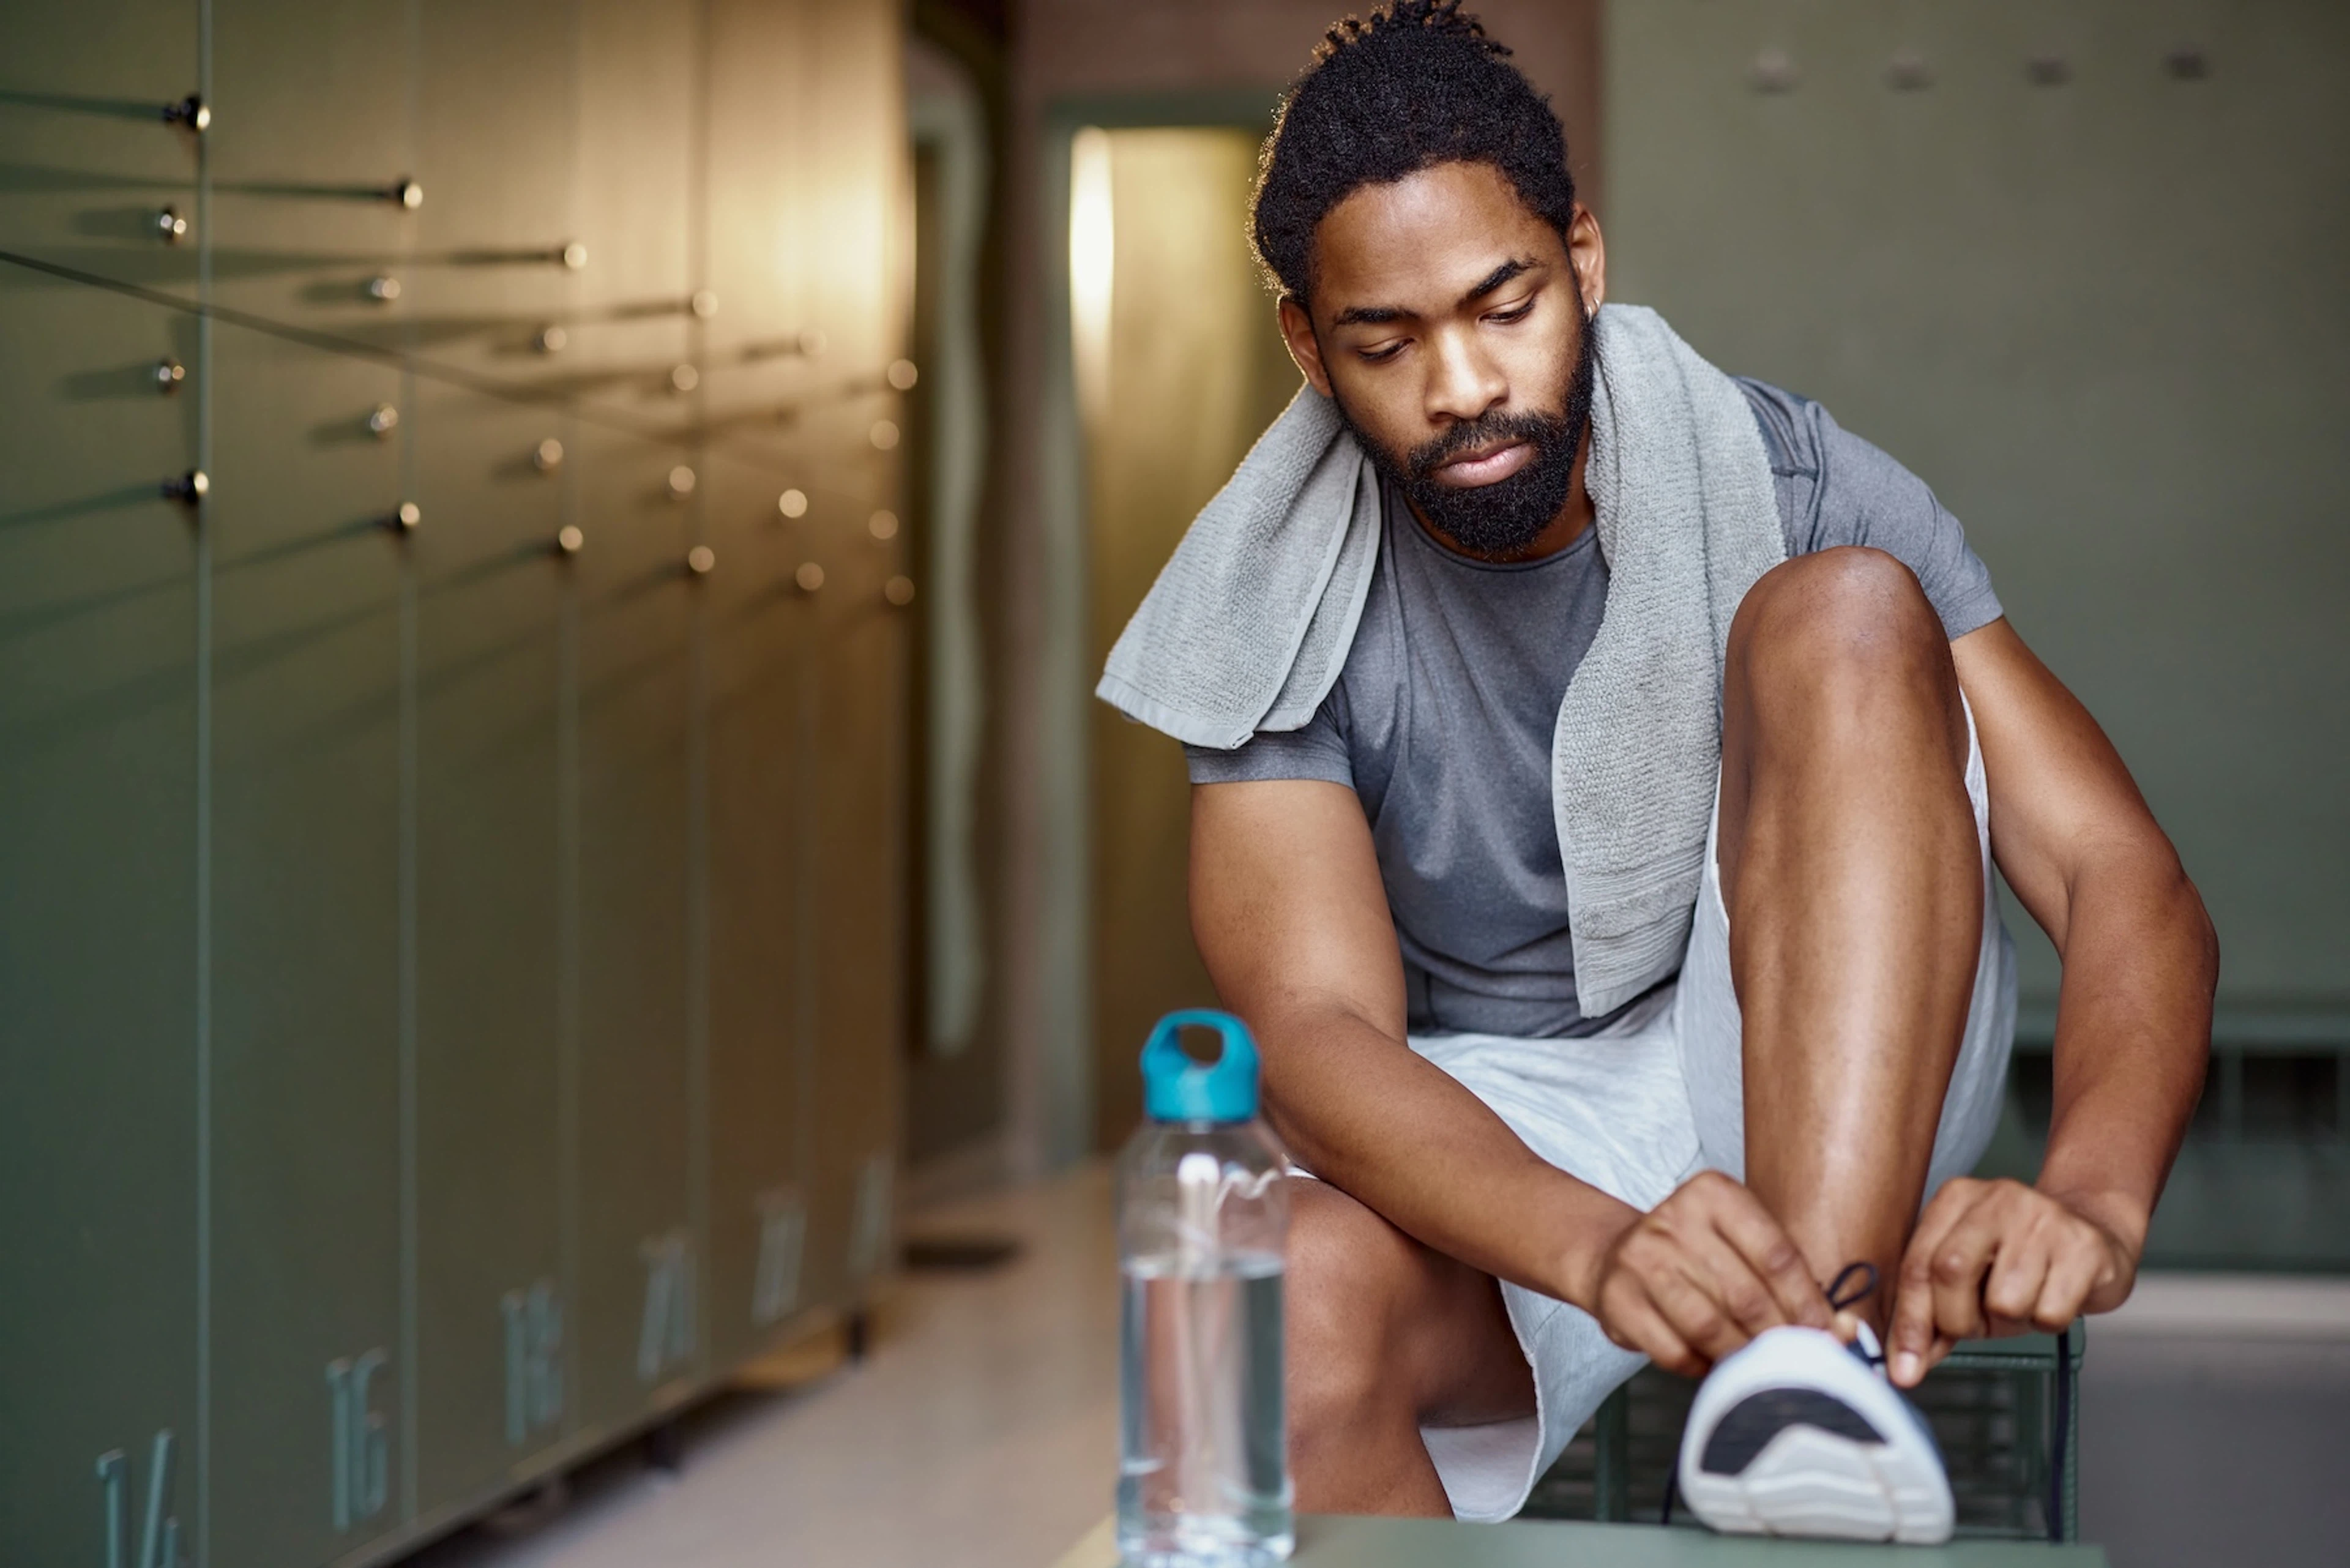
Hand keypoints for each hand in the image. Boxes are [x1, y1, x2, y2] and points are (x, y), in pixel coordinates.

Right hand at [1587, 1170, 1835, 1376]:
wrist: (1616, 1257)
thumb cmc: (1697, 1256)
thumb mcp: (1741, 1244)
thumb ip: (1789, 1280)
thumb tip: (1845, 1329)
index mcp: (1714, 1193)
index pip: (1776, 1254)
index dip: (1809, 1303)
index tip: (1830, 1336)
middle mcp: (1673, 1218)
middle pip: (1745, 1294)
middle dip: (1780, 1338)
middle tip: (1801, 1365)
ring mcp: (1639, 1257)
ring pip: (1708, 1325)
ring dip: (1741, 1357)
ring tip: (1759, 1370)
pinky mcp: (1616, 1298)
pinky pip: (1672, 1349)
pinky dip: (1700, 1367)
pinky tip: (1711, 1364)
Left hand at [1888, 1177, 2139, 1387]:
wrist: (2096, 1235)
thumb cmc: (2024, 1262)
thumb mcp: (1970, 1282)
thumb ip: (1933, 1316)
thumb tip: (1906, 1365)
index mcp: (1955, 1200)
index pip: (1917, 1264)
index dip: (1909, 1321)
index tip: (1904, 1370)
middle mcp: (1996, 1199)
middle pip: (1950, 1271)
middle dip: (1958, 1319)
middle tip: (1981, 1326)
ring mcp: (2043, 1217)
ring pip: (2004, 1300)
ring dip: (2011, 1320)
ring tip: (2027, 1299)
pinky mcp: (2084, 1247)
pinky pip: (2050, 1312)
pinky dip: (2048, 1321)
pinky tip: (2056, 1296)